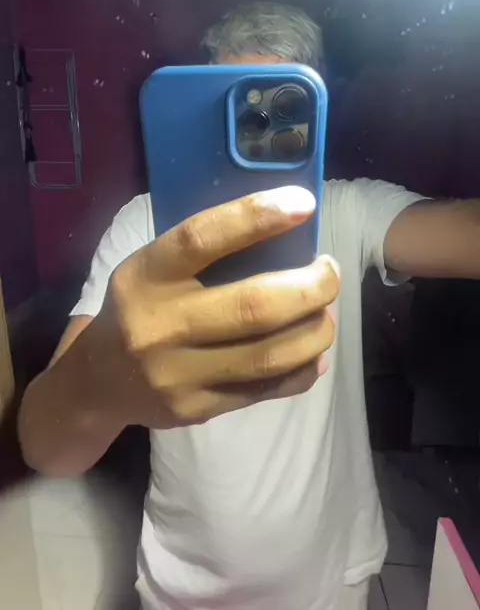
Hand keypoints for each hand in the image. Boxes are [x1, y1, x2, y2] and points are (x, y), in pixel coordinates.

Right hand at [96, 187, 338, 427]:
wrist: (98, 379)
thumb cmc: (140, 305)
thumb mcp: (152, 267)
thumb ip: (204, 254)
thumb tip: (285, 234)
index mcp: (146, 275)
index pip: (201, 239)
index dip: (255, 217)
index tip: (303, 204)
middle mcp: (160, 325)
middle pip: (253, 307)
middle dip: (310, 287)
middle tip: (330, 272)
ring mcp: (177, 374)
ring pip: (268, 355)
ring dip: (315, 330)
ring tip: (327, 312)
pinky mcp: (195, 409)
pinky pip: (265, 390)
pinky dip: (302, 369)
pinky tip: (315, 353)